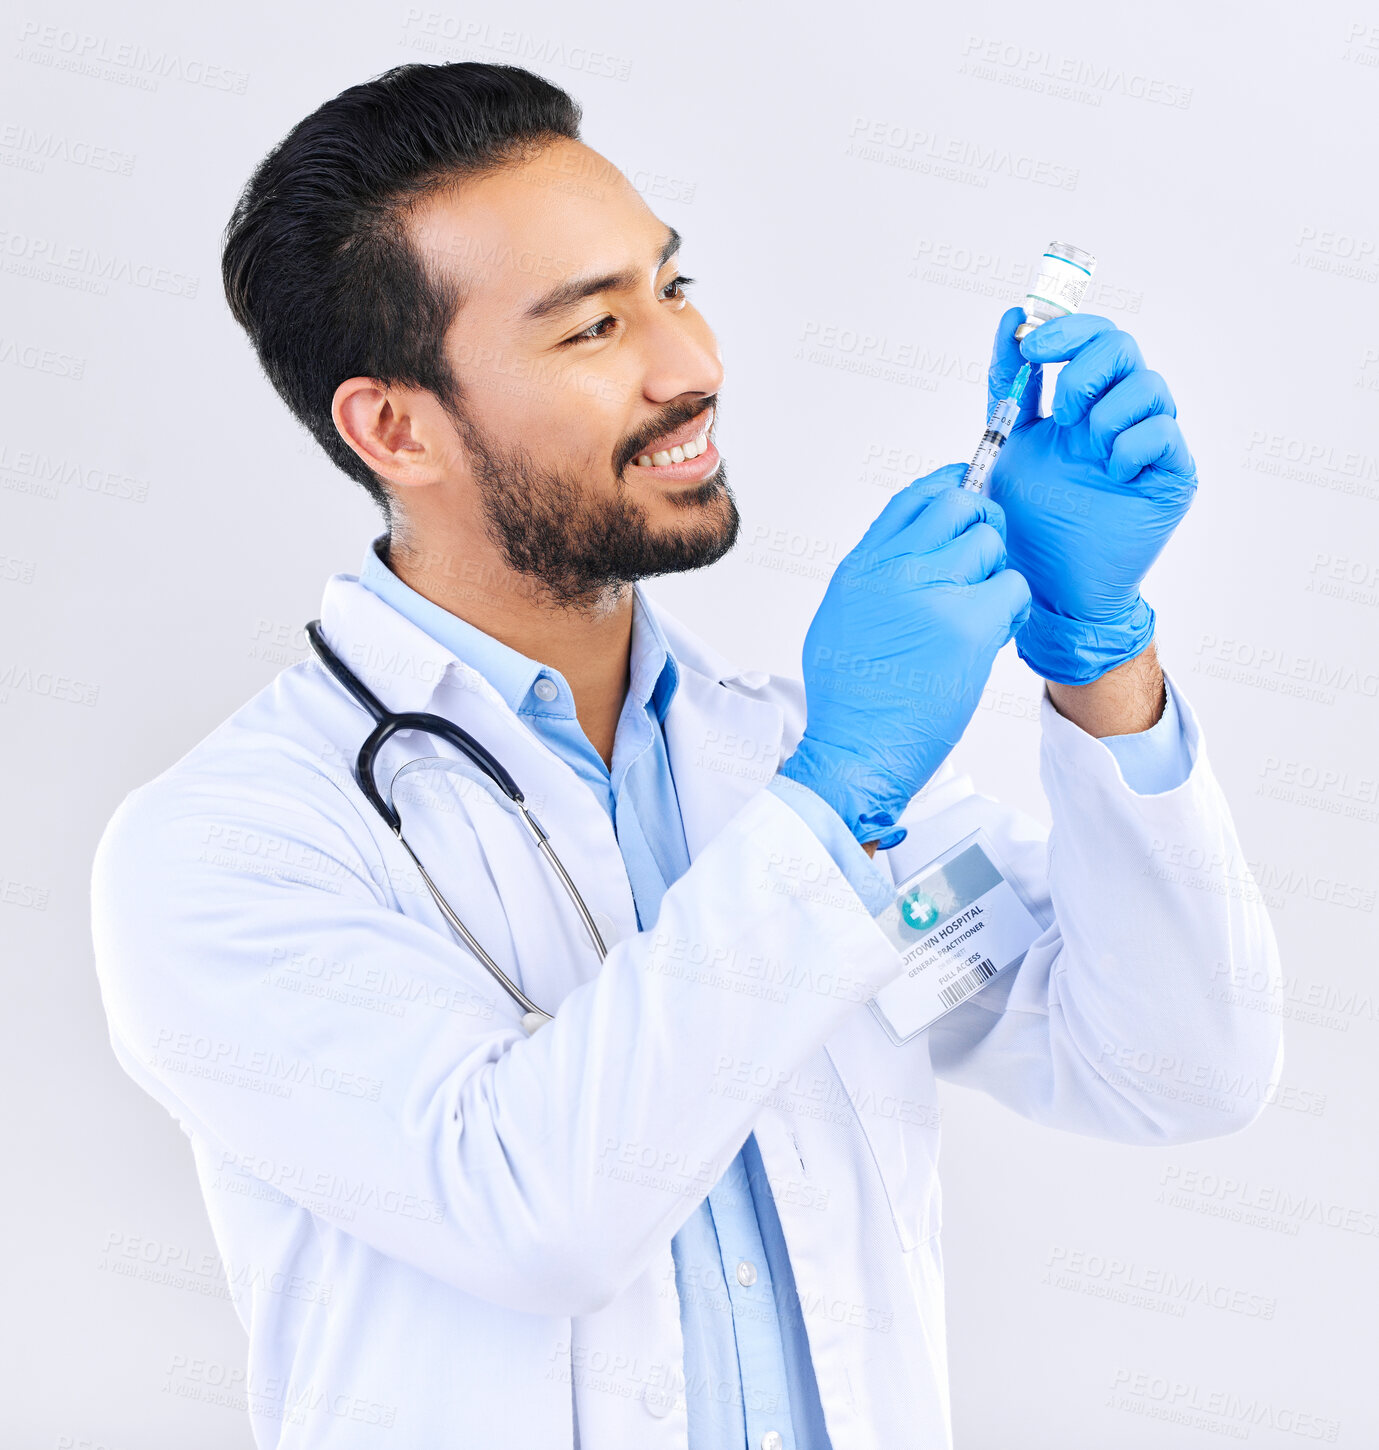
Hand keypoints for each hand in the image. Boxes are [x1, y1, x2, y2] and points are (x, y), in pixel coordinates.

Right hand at [779, 465, 1030, 847]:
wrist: (856, 750)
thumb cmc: (849, 699)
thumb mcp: (840, 620)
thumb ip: (873, 578)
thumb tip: (908, 551)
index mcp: (862, 567)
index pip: (912, 499)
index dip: (946, 484)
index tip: (965, 487)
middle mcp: (893, 569)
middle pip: (958, 505)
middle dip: (982, 522)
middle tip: (986, 556)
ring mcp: (931, 593)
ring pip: (991, 544)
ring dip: (997, 572)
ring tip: (984, 609)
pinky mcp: (968, 625)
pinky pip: (1013, 586)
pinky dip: (1014, 606)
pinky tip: (998, 629)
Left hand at [986, 309, 1197, 685]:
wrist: (1048, 587)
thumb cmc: (1028, 522)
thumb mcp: (1005, 446)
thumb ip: (1007, 387)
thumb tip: (1012, 319)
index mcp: (1079, 403)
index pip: (1086, 337)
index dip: (1061, 328)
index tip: (1028, 344)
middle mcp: (1116, 415)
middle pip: (1121, 346)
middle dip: (1085, 366)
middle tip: (1060, 411)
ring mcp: (1146, 444)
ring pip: (1148, 385)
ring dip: (1107, 411)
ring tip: (1085, 450)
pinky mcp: (1170, 476)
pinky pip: (1163, 433)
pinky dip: (1132, 444)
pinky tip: (1110, 473)